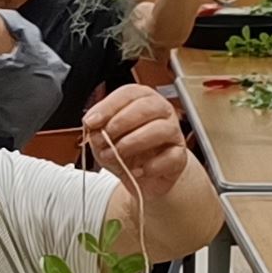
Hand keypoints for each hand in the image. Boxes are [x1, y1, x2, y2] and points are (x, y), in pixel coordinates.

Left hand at [77, 81, 195, 197]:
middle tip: (105, 139)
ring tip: (117, 155)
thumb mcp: (104, 140)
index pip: (129, 93)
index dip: (108, 106)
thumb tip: (94, 129)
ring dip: (133, 143)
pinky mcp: (180, 156)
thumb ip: (97, 131)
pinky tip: (138, 170)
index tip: (91, 121)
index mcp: (142, 100)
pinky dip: (152, 166)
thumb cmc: (126, 152)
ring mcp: (173, 133)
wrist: (144, 179)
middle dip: (121, 123)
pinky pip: (171, 157)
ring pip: (161, 129)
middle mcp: (161, 111)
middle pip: (147, 106)